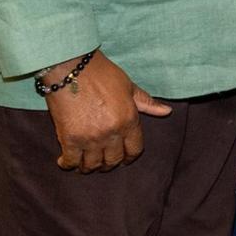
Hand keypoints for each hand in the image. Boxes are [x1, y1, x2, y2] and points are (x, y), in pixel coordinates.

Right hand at [43, 51, 171, 172]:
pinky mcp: (69, 139)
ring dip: (90, 166)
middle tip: (105, 161)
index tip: (124, 157)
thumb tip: (167, 111)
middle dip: (111, 163)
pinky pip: (71, 161)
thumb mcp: (129, 87)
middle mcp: (111, 133)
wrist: (72, 69)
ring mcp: (90, 138)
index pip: (134, 150)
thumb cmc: (102, 75)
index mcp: (129, 120)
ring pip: (92, 165)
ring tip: (87, 163)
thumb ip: (147, 103)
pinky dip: (70, 164)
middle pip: (114, 161)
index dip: (130, 156)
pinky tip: (68, 162)